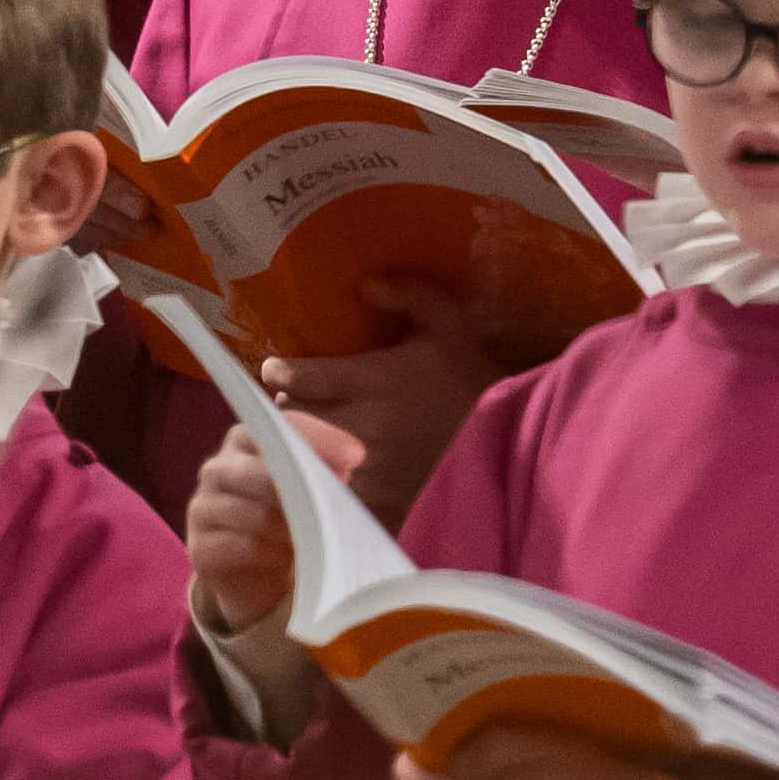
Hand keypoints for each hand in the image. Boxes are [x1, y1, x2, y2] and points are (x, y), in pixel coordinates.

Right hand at [181, 408, 355, 634]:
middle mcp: (217, 469)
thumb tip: (344, 466)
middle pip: (264, 471)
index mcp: (244, 442)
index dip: (319, 438)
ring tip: (318, 540)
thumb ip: (322, 474)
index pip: (280, 426)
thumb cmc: (285, 523)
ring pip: (257, 514)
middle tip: (337, 508)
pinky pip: (244, 547)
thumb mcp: (308, 494)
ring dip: (294, 530)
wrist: (253, 578)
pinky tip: (289, 559)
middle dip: (307, 490)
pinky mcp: (200, 548)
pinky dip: (274, 554)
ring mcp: (203, 508)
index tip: (356, 456)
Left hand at [263, 315, 500, 528]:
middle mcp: (360, 425)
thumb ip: (410, 295)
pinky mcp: (374, 495)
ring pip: (305, 451)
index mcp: (373, 381)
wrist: (502, 442)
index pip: (300, 378)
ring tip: (303, 428)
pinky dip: (321, 469)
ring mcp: (365, 465)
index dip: (278, 371)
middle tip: (290, 395)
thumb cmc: (470, 380)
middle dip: (286, 403)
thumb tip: (365, 284)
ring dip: (299, 437)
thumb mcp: (449, 325)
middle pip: (292, 415)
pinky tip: (327, 461)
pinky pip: (328, 481)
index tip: (276, 367)